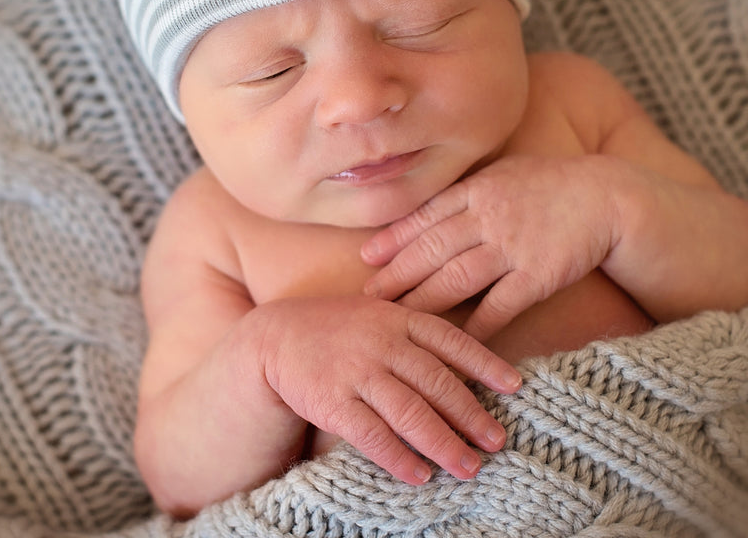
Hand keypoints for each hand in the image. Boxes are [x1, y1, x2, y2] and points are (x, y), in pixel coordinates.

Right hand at [253, 295, 520, 484]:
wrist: (276, 335)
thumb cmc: (339, 328)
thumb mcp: (379, 315)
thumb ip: (416, 333)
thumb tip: (468, 366)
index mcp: (397, 317)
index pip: (450, 340)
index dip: (485, 364)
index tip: (515, 387)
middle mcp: (381, 341)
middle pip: (435, 381)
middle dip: (470, 414)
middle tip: (497, 441)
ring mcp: (356, 370)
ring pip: (409, 411)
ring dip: (442, 443)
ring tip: (468, 467)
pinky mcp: (331, 400)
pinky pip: (371, 434)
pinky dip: (398, 457)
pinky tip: (419, 475)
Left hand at [361, 155, 620, 340]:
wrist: (607, 196)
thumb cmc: (551, 183)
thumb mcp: (504, 171)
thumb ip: (468, 189)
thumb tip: (429, 205)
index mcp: (477, 190)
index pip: (425, 217)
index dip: (393, 239)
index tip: (368, 257)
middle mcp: (488, 217)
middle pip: (432, 250)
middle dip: (396, 274)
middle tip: (369, 295)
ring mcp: (512, 246)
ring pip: (456, 278)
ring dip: (422, 299)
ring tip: (398, 316)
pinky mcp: (538, 275)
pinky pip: (499, 304)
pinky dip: (476, 323)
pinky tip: (454, 338)